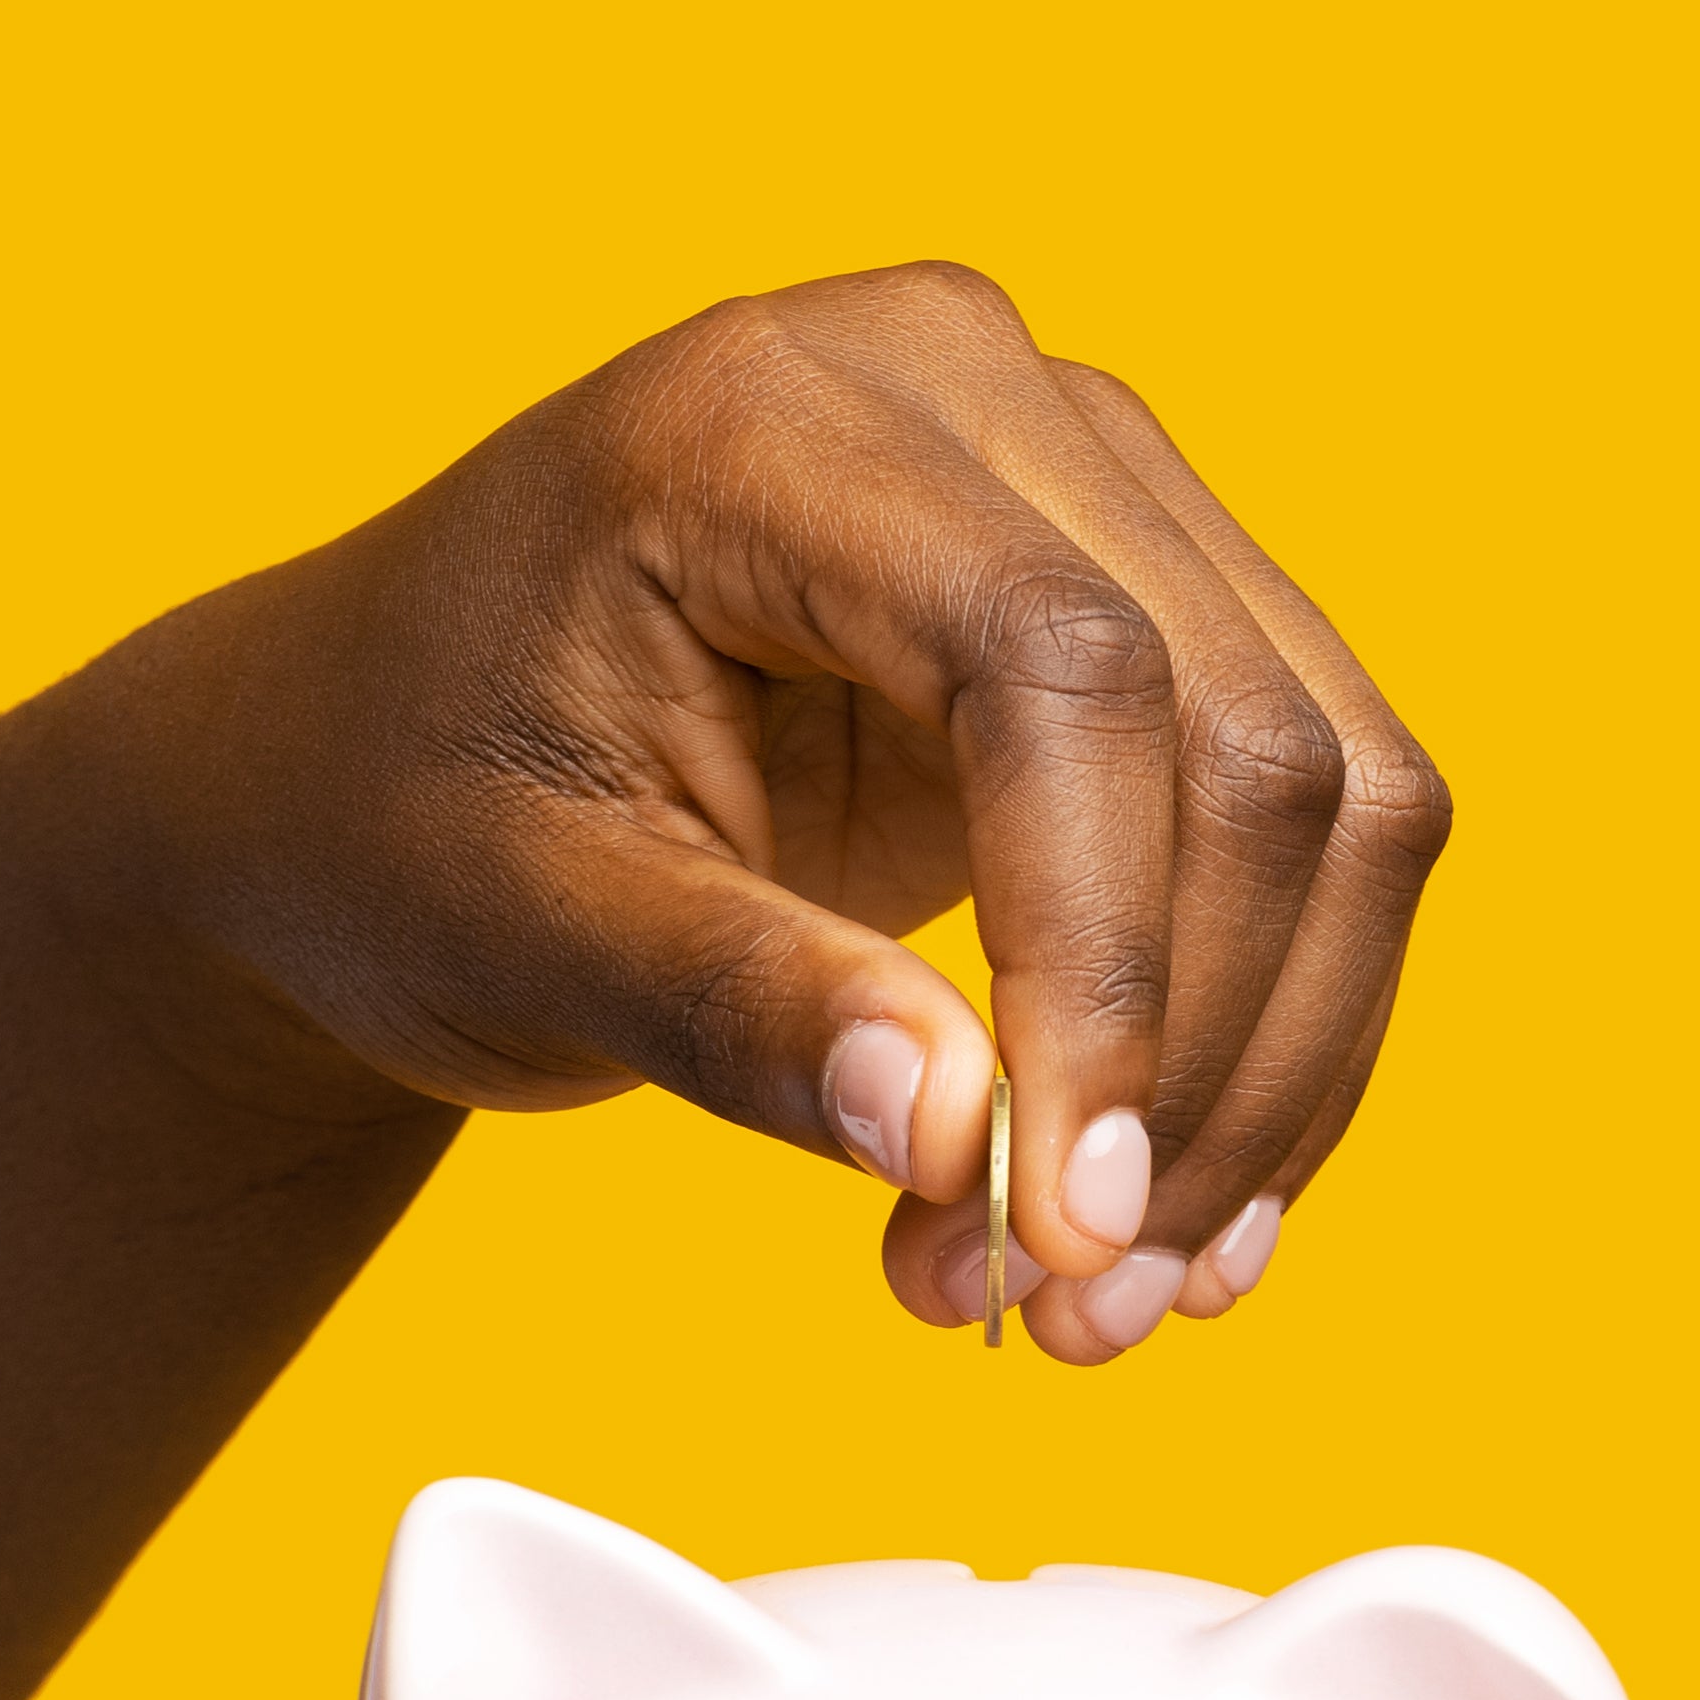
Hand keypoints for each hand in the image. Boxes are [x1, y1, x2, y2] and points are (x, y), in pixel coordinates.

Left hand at [34, 262, 1450, 1365]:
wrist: (363, 766)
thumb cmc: (398, 811)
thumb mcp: (512, 926)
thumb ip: (731, 1008)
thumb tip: (952, 1137)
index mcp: (773, 411)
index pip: (1063, 669)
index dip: (1106, 964)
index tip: (1060, 1219)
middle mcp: (974, 387)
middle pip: (1245, 736)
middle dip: (1197, 1066)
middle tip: (1065, 1312)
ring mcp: (1090, 481)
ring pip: (1336, 792)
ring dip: (1264, 1084)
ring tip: (1099, 1299)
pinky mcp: (1155, 608)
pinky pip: (1318, 829)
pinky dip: (1275, 1048)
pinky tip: (1172, 1217)